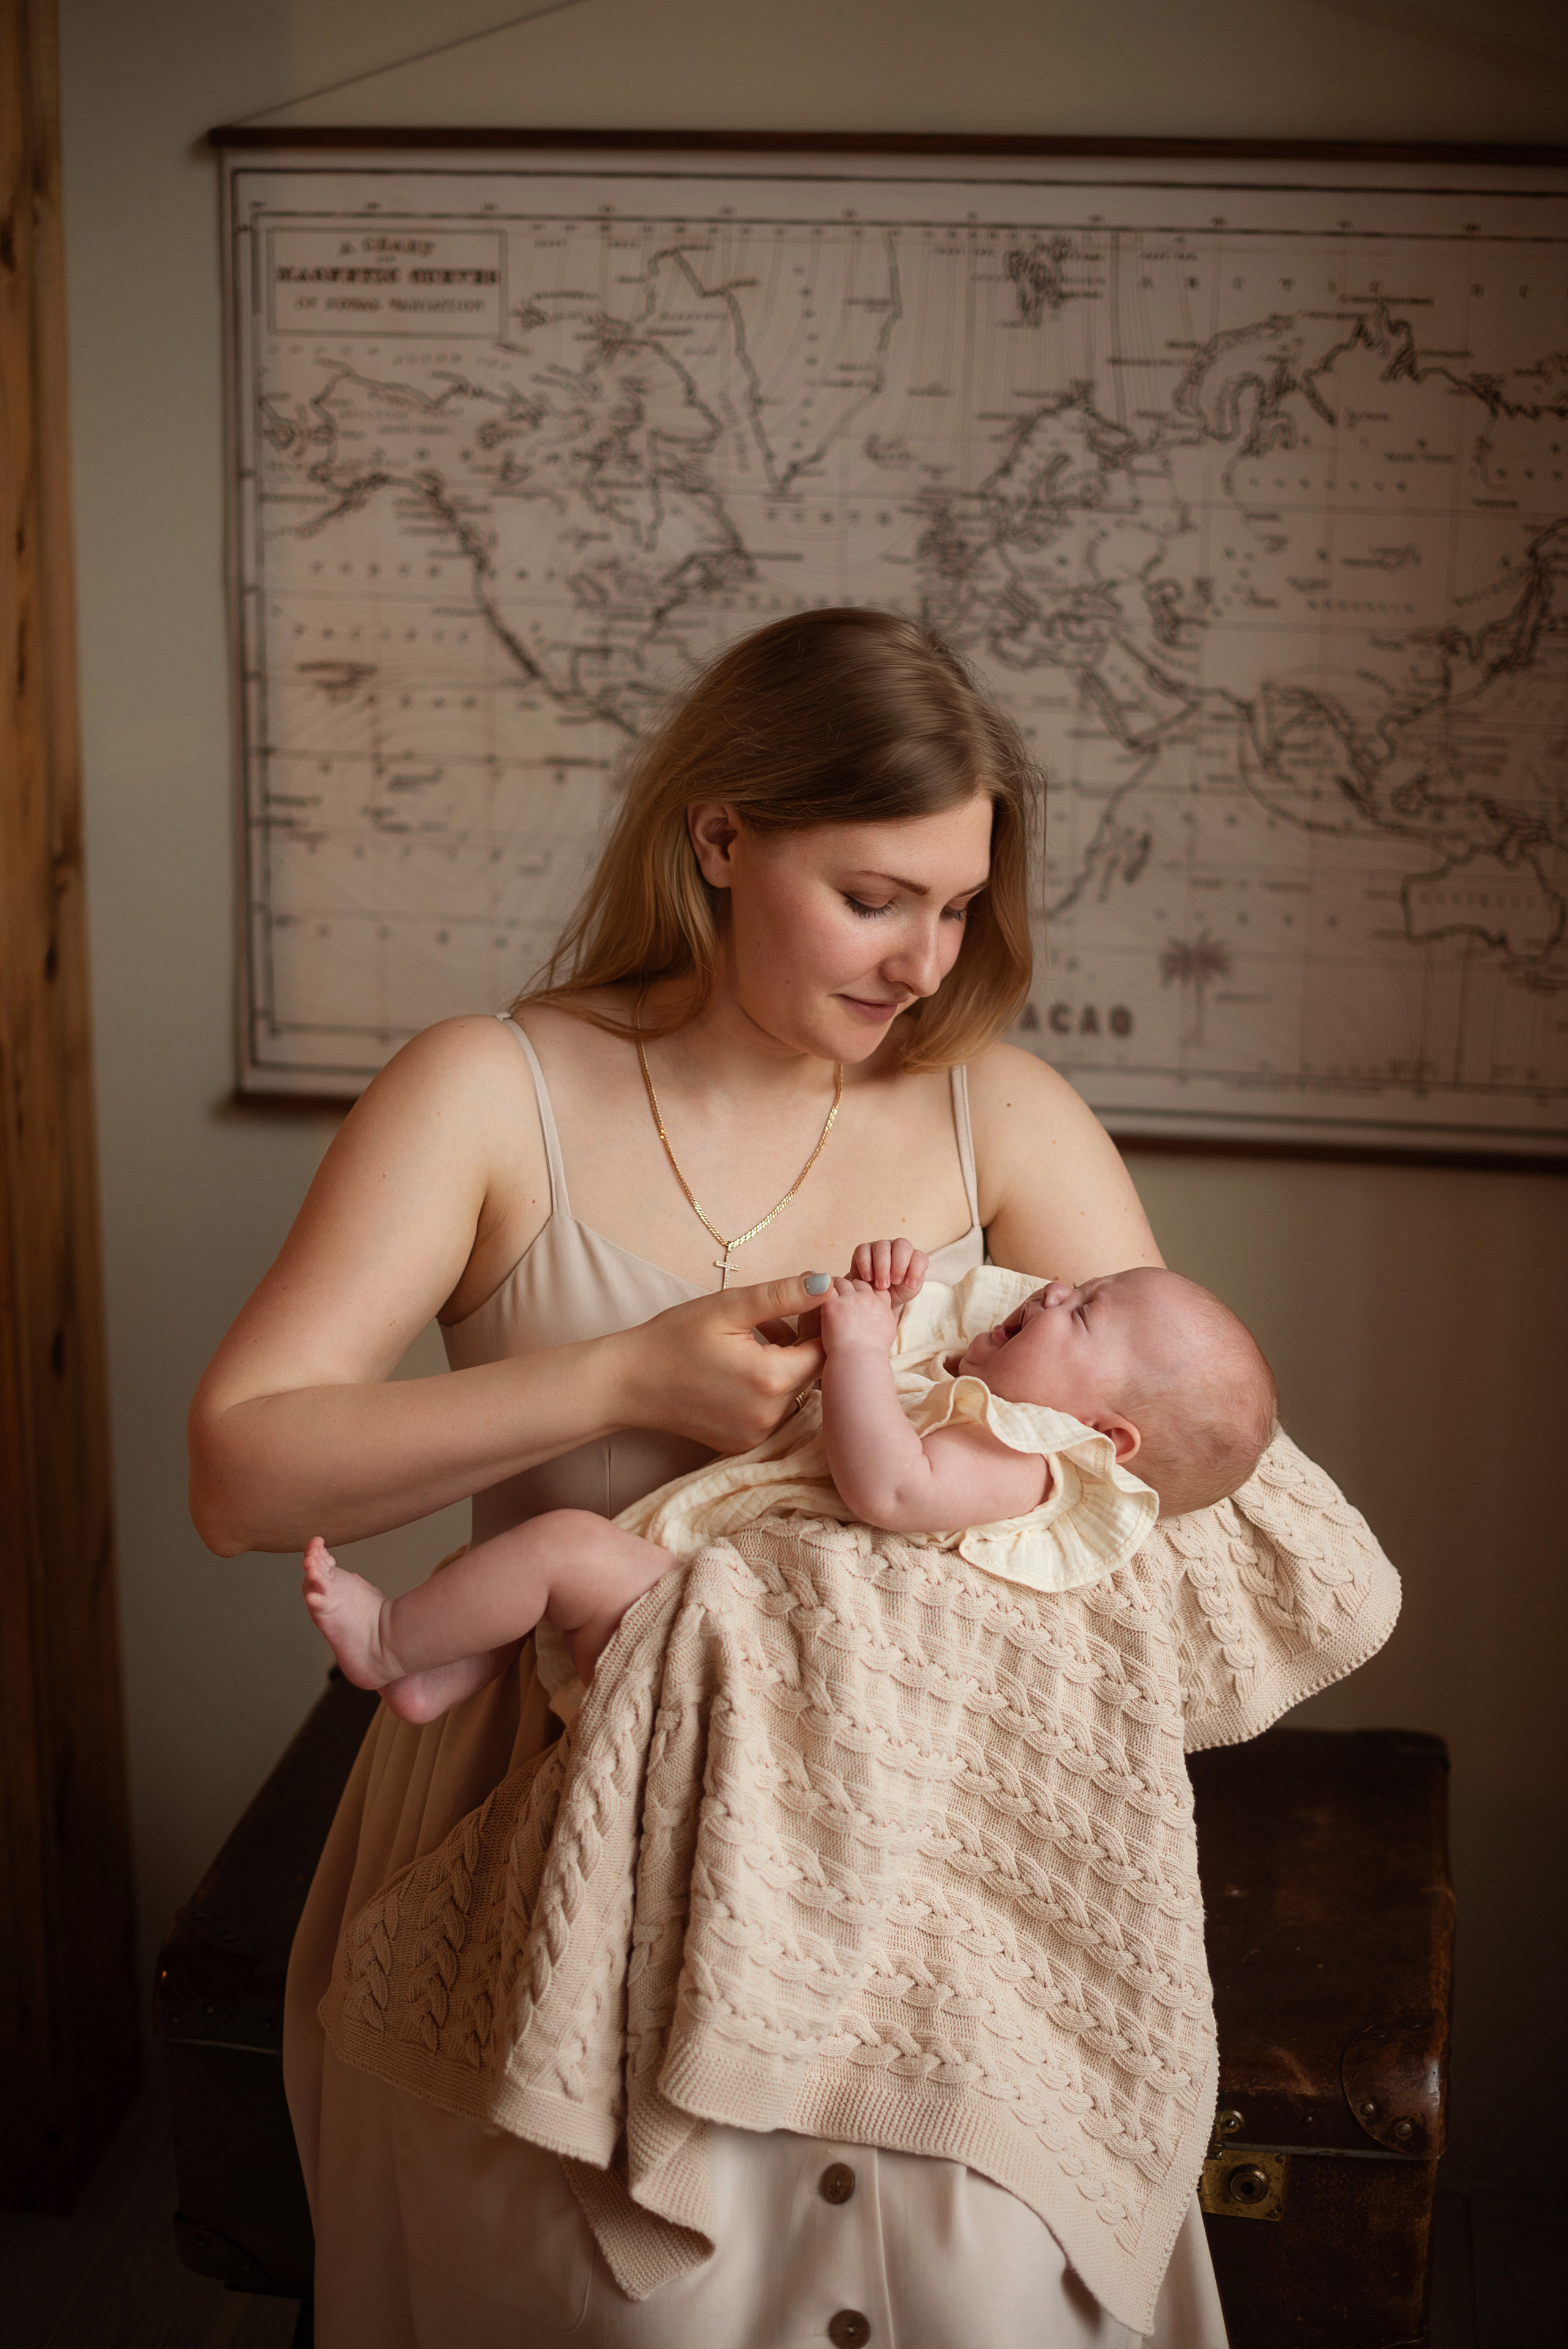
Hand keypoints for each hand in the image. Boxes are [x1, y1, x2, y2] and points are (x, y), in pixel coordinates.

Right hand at [618, 1272, 828, 1451]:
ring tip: (755, 1337)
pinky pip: (773, 1410)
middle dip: (802, 1342)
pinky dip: (768, 1387)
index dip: (819, 1324)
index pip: (825, 1350)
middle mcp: (771, 1415)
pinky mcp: (744, 1442)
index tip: (802, 1305)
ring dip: (785, 1364)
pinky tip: (741, 1367)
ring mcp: (757, 1434)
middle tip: (774, 1317)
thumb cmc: (673, 1338)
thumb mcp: (727, 1307)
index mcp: (771, 1379)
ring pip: (794, 1391)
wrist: (628, 1383)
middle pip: (812, 1373)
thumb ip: (782, 1295)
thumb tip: (828, 1283)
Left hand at [818, 1276, 899, 1357]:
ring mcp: (850, 1299)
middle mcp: (868, 1298)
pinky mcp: (833, 1304)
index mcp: (881, 1305)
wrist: (859, 1360)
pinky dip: (821, 1290)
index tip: (860, 1296)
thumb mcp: (888, 1333)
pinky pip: (826, 1288)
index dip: (867, 1290)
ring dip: (835, 1286)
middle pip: (859, 1283)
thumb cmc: (871, 1353)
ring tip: (827, 1293)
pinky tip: (817, 1295)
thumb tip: (881, 1314)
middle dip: (851, 1287)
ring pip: (842, 1282)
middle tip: (841, 1295)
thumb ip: (884, 1318)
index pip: (876, 1287)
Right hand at [849, 1238, 928, 1306]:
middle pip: (902, 1245)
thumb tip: (908, 1281)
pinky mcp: (863, 1250)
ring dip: (882, 1267)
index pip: (919, 1257)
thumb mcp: (907, 1291)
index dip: (916, 1270)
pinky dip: (866, 1265)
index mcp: (912, 1256)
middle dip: (899, 1265)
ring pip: (882, 1247)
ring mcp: (880, 1246)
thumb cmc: (895, 1292)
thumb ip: (911, 1284)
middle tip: (894, 1282)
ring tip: (881, 1285)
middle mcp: (897, 1247)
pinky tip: (868, 1279)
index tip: (909, 1285)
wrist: (876, 1297)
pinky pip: (863, 1251)